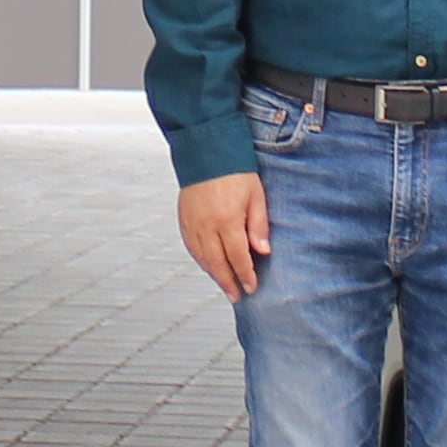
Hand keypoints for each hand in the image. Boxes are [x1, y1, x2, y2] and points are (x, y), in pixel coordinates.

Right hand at [178, 173, 271, 298]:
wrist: (208, 150)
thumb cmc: (236, 171)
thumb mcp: (256, 196)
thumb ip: (258, 225)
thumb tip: (263, 251)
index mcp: (227, 220)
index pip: (237, 257)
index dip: (245, 275)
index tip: (251, 287)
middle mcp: (207, 225)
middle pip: (217, 263)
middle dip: (228, 282)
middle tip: (236, 296)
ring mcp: (192, 223)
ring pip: (202, 258)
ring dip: (214, 274)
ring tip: (224, 285)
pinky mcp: (184, 219)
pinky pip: (191, 247)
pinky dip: (200, 260)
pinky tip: (209, 265)